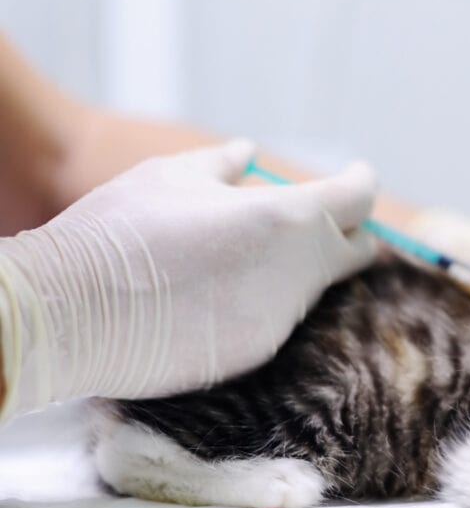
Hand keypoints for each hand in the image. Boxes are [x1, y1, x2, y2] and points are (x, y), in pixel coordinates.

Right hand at [0, 139, 375, 420]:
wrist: (71, 314)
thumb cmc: (122, 231)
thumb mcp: (171, 177)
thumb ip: (223, 165)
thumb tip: (248, 153)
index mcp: (286, 217)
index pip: (358, 197)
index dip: (360, 181)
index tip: (354, 174)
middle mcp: (299, 272)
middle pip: (357, 250)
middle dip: (347, 230)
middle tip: (317, 216)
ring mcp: (282, 320)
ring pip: (314, 287)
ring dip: (296, 267)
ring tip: (244, 254)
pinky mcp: (258, 355)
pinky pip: (279, 320)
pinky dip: (265, 301)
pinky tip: (221, 293)